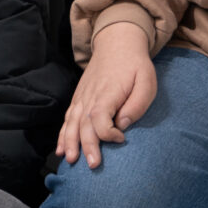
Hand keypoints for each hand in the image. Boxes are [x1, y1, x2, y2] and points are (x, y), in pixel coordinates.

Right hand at [56, 22, 154, 167]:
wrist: (117, 42)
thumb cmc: (135, 65)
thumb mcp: (147, 81)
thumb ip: (137, 104)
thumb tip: (123, 124)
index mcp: (107, 93)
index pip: (100, 118)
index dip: (108, 133)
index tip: (122, 139)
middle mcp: (90, 96)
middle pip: (84, 125)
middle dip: (87, 146)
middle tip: (93, 165)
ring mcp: (82, 98)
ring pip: (72, 123)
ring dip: (70, 142)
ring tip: (71, 160)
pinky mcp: (79, 98)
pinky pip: (67, 118)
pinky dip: (62, 134)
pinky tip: (61, 149)